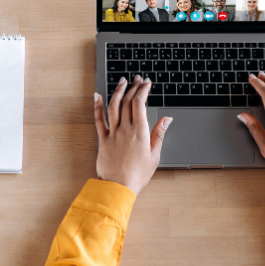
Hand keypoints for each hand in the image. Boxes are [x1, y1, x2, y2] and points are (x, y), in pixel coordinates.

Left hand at [94, 75, 171, 194]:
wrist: (118, 187)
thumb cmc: (138, 175)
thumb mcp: (155, 155)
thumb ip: (160, 134)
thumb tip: (167, 119)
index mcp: (140, 132)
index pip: (140, 104)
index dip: (143, 90)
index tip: (146, 83)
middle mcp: (125, 129)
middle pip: (127, 102)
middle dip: (133, 87)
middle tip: (137, 79)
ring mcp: (112, 133)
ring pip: (113, 106)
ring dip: (117, 91)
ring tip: (122, 81)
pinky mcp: (102, 140)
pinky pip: (98, 119)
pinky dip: (97, 106)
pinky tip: (97, 95)